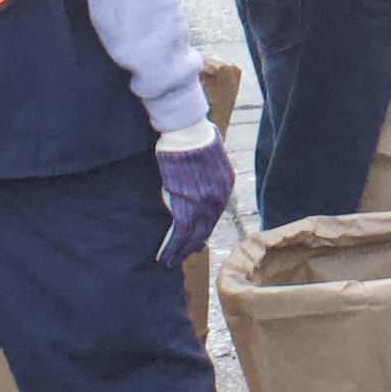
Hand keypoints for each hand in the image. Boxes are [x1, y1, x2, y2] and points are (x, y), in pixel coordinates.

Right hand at [153, 121, 231, 265]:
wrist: (188, 130)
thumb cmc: (197, 135)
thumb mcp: (212, 155)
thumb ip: (209, 172)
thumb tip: (201, 177)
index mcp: (226, 185)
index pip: (214, 216)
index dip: (203, 231)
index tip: (196, 241)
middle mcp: (217, 198)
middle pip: (205, 230)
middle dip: (192, 245)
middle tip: (182, 257)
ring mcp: (202, 203)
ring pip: (192, 235)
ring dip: (179, 251)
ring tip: (169, 261)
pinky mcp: (185, 203)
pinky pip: (179, 232)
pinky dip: (171, 246)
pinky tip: (164, 255)